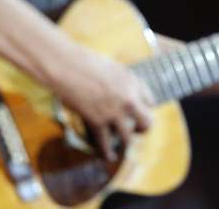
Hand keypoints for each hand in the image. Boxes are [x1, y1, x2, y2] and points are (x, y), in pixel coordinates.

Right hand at [50, 46, 153, 160]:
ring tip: (125, 147)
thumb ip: (123, 81)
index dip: (145, 108)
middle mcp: (128, 99)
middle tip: (137, 130)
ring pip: (128, 138)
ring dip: (126, 143)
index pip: (150, 101)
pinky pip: (104, 143)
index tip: (139, 112)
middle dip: (143, 128)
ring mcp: (113, 112)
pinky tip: (108, 156)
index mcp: (133, 82)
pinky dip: (107, 152)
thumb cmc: (86, 62)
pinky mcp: (97, 122)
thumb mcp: (113, 67)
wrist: (67, 67)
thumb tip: (125, 92)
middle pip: (147, 122)